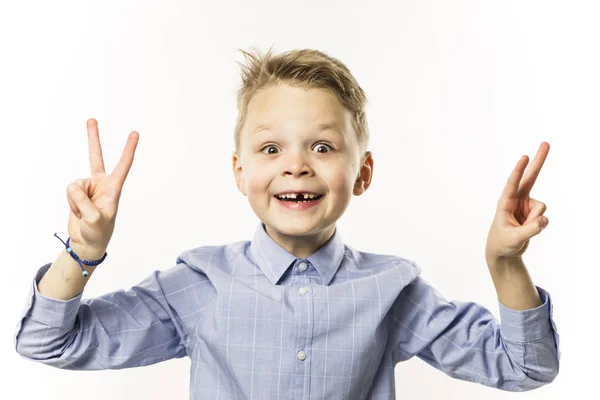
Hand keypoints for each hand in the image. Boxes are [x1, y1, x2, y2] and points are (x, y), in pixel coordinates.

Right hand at [66, 119, 138, 257]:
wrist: (86, 241)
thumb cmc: (98, 231)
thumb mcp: (95, 219)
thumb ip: (84, 201)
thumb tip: (73, 186)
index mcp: (114, 188)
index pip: (123, 165)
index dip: (129, 149)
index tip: (135, 133)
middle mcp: (101, 184)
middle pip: (95, 157)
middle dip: (93, 138)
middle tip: (91, 119)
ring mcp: (87, 187)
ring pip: (75, 185)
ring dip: (77, 201)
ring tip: (85, 213)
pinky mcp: (76, 193)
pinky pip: (69, 192)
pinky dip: (71, 203)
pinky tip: (78, 211)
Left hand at [485, 142, 549, 262]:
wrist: (503, 251)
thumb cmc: (502, 243)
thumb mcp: (514, 239)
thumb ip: (529, 230)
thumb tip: (544, 219)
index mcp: (505, 202)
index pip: (512, 184)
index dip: (518, 171)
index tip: (524, 157)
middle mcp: (516, 200)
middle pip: (530, 178)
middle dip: (538, 161)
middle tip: (545, 143)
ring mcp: (526, 204)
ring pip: (541, 208)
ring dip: (535, 222)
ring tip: (522, 231)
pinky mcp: (533, 211)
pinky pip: (543, 217)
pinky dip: (538, 226)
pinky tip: (528, 229)